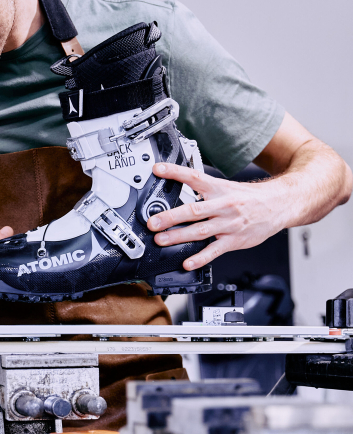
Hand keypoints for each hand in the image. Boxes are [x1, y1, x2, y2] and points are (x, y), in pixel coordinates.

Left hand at [146, 163, 283, 270]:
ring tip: (161, 240)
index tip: (157, 170)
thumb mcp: (227, 187)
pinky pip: (215, 251)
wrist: (280, 204)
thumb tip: (179, 185)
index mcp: (219, 189)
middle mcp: (223, 206)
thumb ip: (203, 190)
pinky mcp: (234, 240)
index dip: (175, 173)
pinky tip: (187, 262)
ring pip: (201, 231)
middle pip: (194, 210)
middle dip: (171, 217)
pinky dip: (200, 258)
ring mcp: (228, 224)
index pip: (194, 177)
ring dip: (179, 237)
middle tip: (153, 222)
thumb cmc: (249, 197)